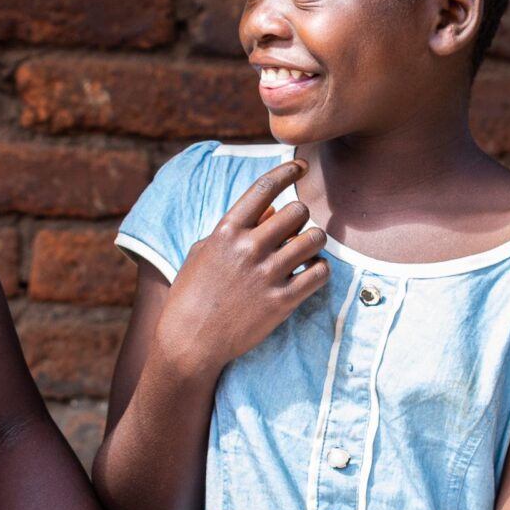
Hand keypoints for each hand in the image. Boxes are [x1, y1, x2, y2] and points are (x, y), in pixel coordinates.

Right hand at [157, 162, 330, 380]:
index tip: (301, 167)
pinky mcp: (282, 302)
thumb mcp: (203, 253)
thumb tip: (271, 210)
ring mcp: (267, 275)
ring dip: (314, 242)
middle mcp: (248, 249)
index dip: (288, 171)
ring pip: (314, 239)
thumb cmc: (191, 295)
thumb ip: (236, 229)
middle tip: (295, 230)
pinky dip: (319, 269)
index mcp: (226, 231)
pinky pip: (320, 273)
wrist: (189, 343)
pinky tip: (309, 273)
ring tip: (305, 251)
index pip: (264, 188)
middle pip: (297, 212)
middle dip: (301, 217)